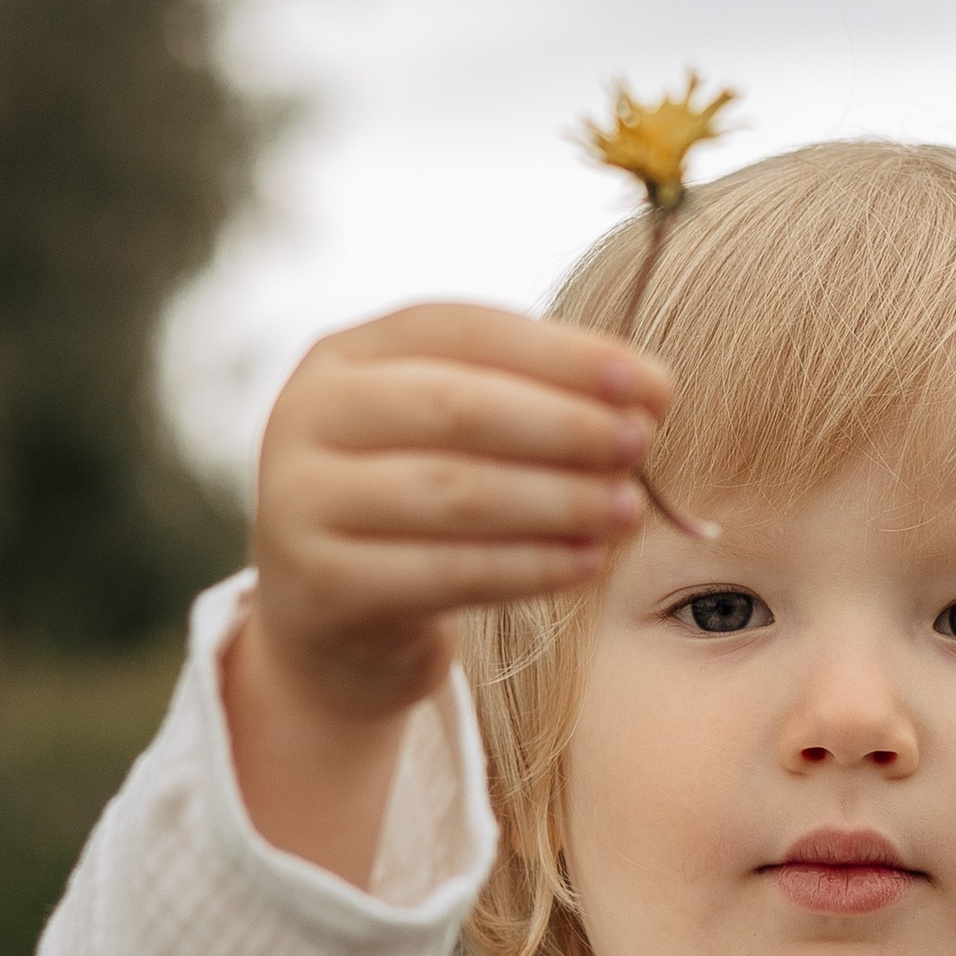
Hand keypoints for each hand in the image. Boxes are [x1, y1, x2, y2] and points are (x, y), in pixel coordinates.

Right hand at [226, 302, 670, 879]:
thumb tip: (654, 392)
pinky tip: (585, 563)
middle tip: (640, 446)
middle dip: (563, 425)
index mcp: (348, 356)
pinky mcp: (320, 586)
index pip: (465, 331)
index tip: (651, 384)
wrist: (330, 624)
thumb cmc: (418, 510)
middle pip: (455, 407)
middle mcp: (308, 415)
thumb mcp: (455, 439)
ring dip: (557, 499)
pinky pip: (443, 573)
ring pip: (453, 492)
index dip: (564, 355)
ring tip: (629, 510)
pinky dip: (527, 567)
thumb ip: (538, 401)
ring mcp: (301, 502)